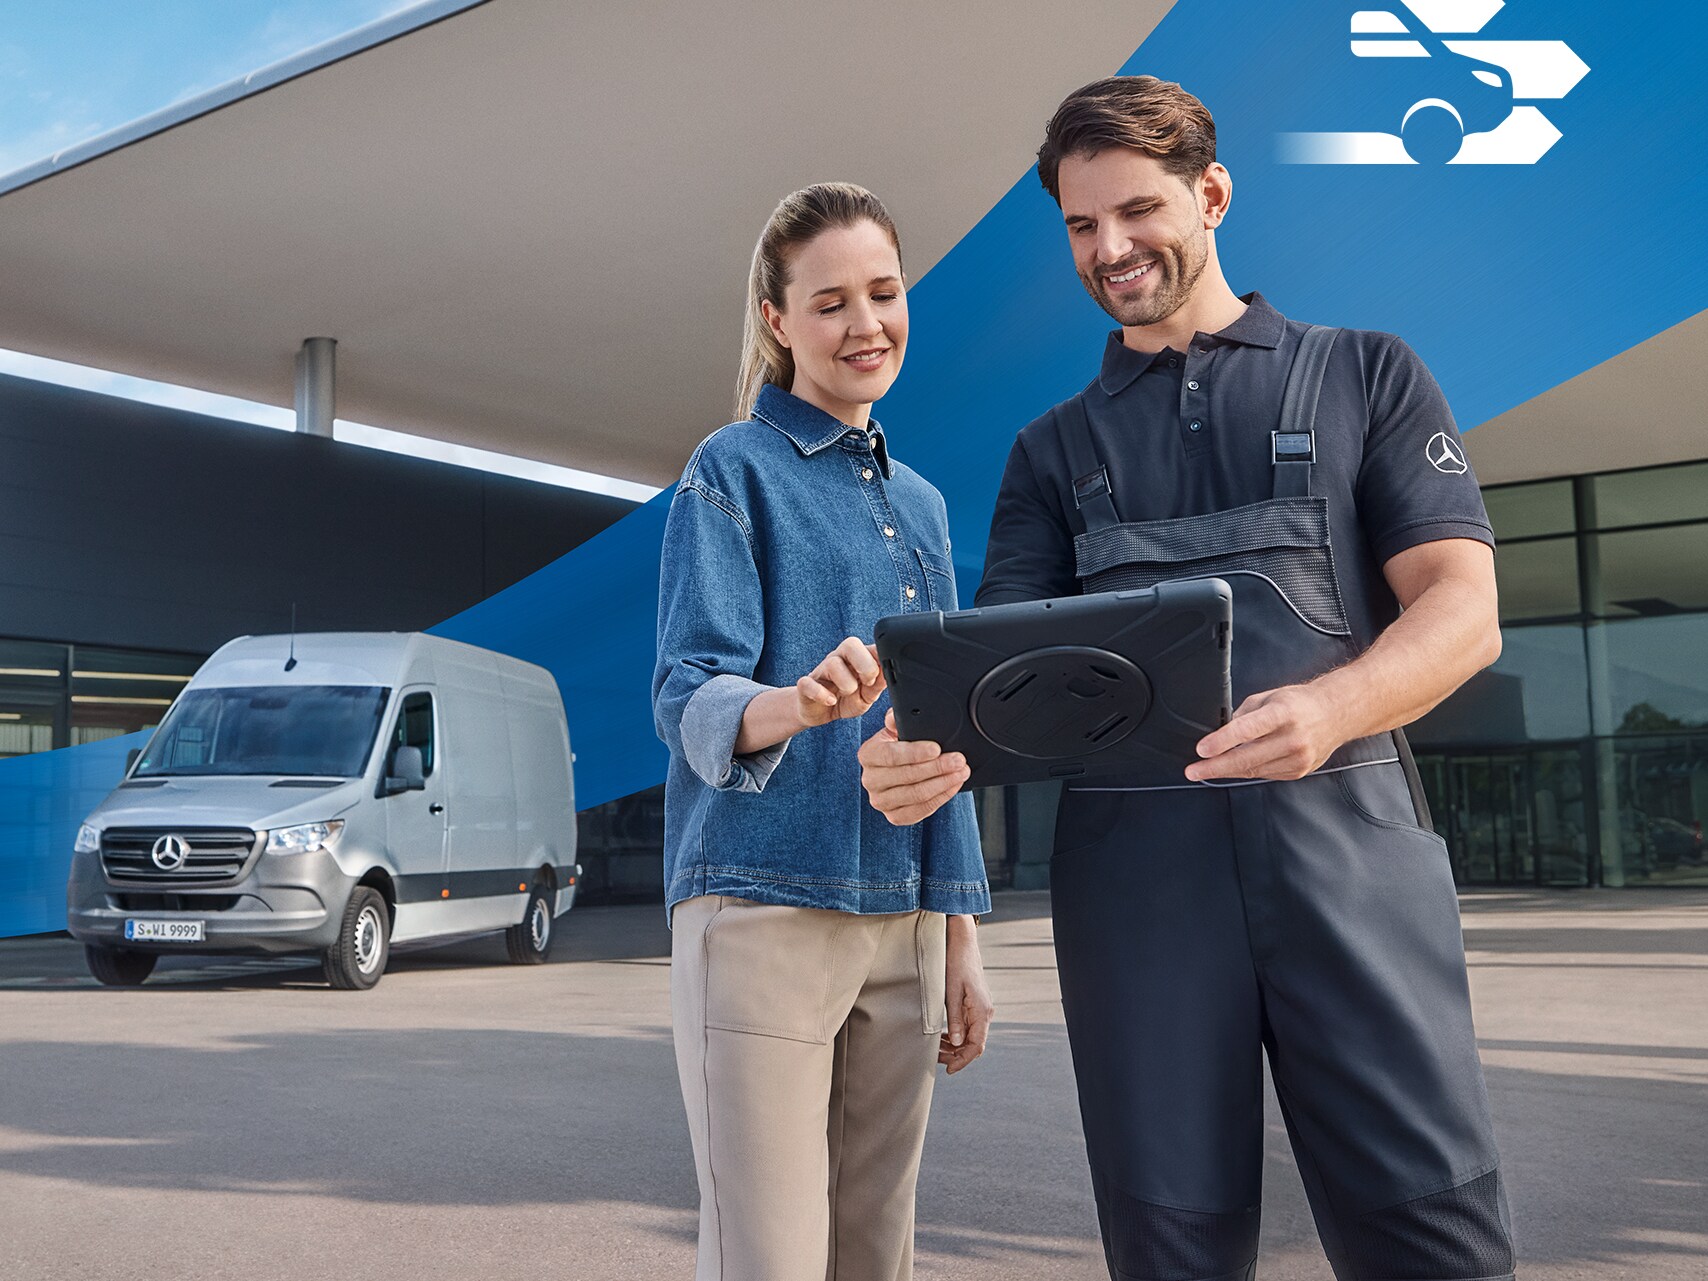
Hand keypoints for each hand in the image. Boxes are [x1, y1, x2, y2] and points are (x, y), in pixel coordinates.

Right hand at [795, 638, 884, 728]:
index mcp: (857, 658)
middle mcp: (839, 659)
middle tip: (868, 682)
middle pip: (851, 644)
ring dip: (846, 683)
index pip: (870, 645)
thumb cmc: (846, 699)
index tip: (882, 676)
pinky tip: (831, 701)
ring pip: (833, 664)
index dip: (880, 658)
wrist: (820, 712)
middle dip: (865, 664)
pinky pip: (808, 683)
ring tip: (848, 694)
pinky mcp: (805, 685)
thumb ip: (878, 684)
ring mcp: (821, 670)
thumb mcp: (867, 695)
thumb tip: (890, 674)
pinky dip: (821, 693)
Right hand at [858, 709, 969, 824]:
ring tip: (961, 772)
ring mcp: (881, 801)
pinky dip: (941, 798)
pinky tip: (953, 786)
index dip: (915, 753)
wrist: (898, 769)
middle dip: (938, 767)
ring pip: (916, 795)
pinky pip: (921, 810)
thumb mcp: (896, 729)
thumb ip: (896, 720)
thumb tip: (896, 716)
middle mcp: (870, 780)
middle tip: (959, 760)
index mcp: (868, 754)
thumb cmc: (899, 747)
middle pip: (907, 776)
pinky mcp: (894, 817)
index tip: (937, 748)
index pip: (891, 755)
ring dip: (943, 783)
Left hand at [940, 916, 992, 1073]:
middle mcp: (985, 1013)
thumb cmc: (956, 964)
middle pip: (973, 1044)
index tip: (949, 1070)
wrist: (963, 944)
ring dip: (954, 1046)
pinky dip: (955, 1035)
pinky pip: (967, 1027)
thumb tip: (956, 1042)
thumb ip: (955, 1018)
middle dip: (955, 1055)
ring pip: (970, 1037)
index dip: (963, 1061)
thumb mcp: (952, 992)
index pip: (976, 1046)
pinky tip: (942, 1036)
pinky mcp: (974, 1005)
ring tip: (935, 1049)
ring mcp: (980, 1010)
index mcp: (982, 1011)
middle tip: (935, 1059)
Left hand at [1186, 684, 1344, 781]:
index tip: (1201, 750)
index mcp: (1283, 713)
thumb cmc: (1299, 703)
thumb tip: (1223, 733)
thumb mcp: (1269, 697)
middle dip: (1215, 766)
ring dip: (1227, 771)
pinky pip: (1265, 774)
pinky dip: (1247, 771)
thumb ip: (1244, 714)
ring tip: (1207, 769)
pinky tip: (1235, 766)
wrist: (1335, 714)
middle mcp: (1293, 737)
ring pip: (1253, 770)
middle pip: (1247, 757)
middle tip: (1193, 771)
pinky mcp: (1299, 771)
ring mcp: (1298, 757)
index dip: (1221, 742)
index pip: (1247, 729)